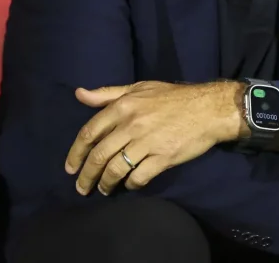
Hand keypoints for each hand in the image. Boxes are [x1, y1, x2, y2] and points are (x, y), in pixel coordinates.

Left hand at [65, 81, 240, 195]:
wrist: (208, 108)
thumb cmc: (172, 97)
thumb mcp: (139, 87)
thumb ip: (108, 94)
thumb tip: (79, 94)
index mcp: (123, 106)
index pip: (89, 132)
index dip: (76, 153)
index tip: (70, 168)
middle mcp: (131, 125)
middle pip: (99, 156)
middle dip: (86, 176)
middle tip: (82, 188)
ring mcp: (147, 143)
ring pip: (115, 170)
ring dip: (106, 184)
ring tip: (104, 190)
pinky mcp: (163, 158)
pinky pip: (139, 177)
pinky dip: (131, 185)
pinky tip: (130, 185)